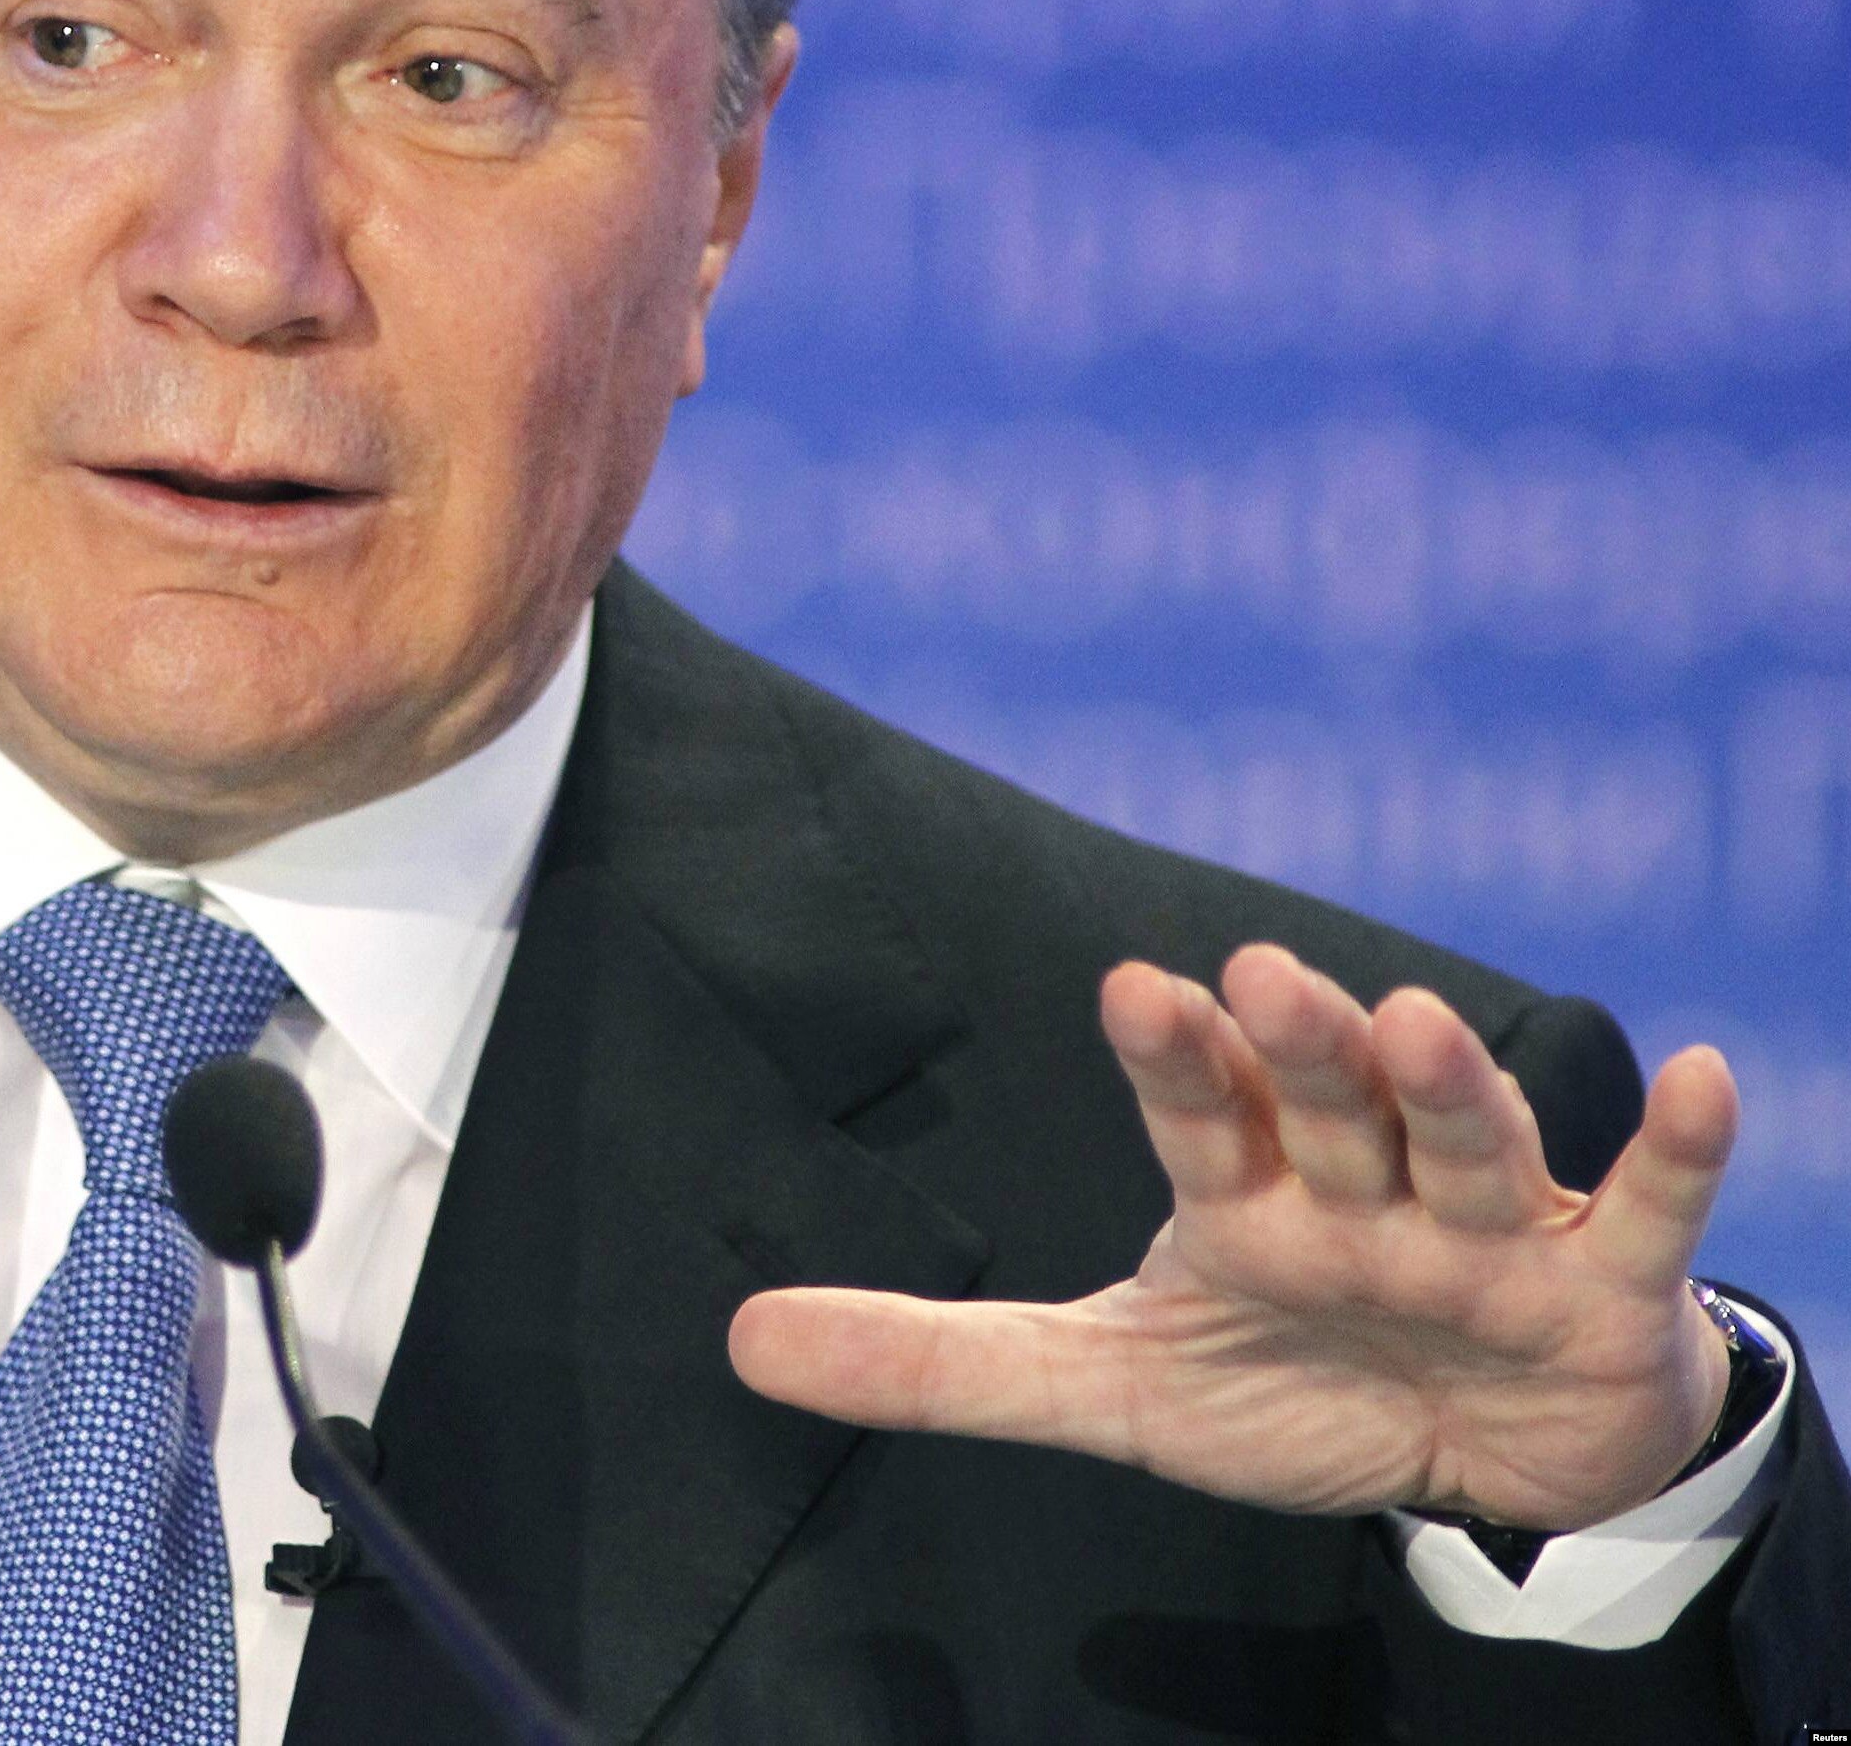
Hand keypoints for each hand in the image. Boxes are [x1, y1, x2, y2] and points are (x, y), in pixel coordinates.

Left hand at [728, 943, 1736, 1532]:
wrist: (1475, 1465)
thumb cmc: (1290, 1389)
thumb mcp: (1110, 1390)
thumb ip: (937, 1362)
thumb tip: (741, 1340)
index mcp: (1243, 1196)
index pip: (1199, 1113)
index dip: (1172, 1055)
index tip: (1133, 986)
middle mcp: (1357, 1185)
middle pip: (1330, 1103)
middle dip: (1302, 1047)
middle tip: (1259, 978)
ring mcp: (1480, 1226)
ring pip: (1466, 1140)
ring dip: (1449, 1084)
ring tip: (1416, 1020)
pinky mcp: (1596, 1282)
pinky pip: (1642, 1208)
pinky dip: (1676, 1148)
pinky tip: (1703, 1073)